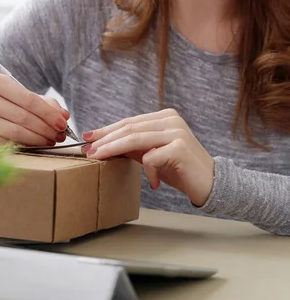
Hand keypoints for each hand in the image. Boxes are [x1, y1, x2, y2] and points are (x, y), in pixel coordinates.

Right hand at [0, 74, 69, 146]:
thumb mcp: (15, 93)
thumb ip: (42, 102)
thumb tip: (64, 116)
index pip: (29, 100)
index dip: (49, 113)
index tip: (63, 123)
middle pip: (24, 118)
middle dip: (46, 128)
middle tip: (60, 135)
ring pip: (16, 133)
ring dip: (38, 139)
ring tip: (51, 141)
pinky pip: (6, 144)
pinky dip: (23, 146)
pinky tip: (34, 145)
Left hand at [82, 108, 213, 206]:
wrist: (212, 183)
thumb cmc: (180, 169)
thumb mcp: (153, 155)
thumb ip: (134, 147)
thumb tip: (103, 145)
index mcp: (164, 116)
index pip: (129, 121)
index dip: (107, 130)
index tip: (87, 137)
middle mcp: (171, 120)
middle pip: (130, 128)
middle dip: (106, 139)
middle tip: (88, 150)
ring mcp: (176, 132)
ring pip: (136, 139)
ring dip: (114, 149)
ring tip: (99, 158)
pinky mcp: (180, 147)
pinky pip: (152, 157)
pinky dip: (148, 170)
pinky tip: (154, 183)